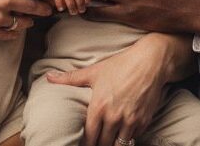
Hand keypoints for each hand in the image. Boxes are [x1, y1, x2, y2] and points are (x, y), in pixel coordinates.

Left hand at [45, 33, 186, 145]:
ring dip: (113, 144)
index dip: (85, 143)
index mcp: (99, 107)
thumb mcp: (94, 71)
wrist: (151, 62)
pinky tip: (123, 134)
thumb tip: (48, 77)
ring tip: (108, 141)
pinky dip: (128, 138)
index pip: (88, 136)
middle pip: (103, 144)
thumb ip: (70, 79)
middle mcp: (114, 117)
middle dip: (98, 144)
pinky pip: (134, 138)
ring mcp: (130, 121)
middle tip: (95, 142)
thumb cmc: (121, 65)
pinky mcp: (144, 121)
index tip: (83, 143)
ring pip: (119, 145)